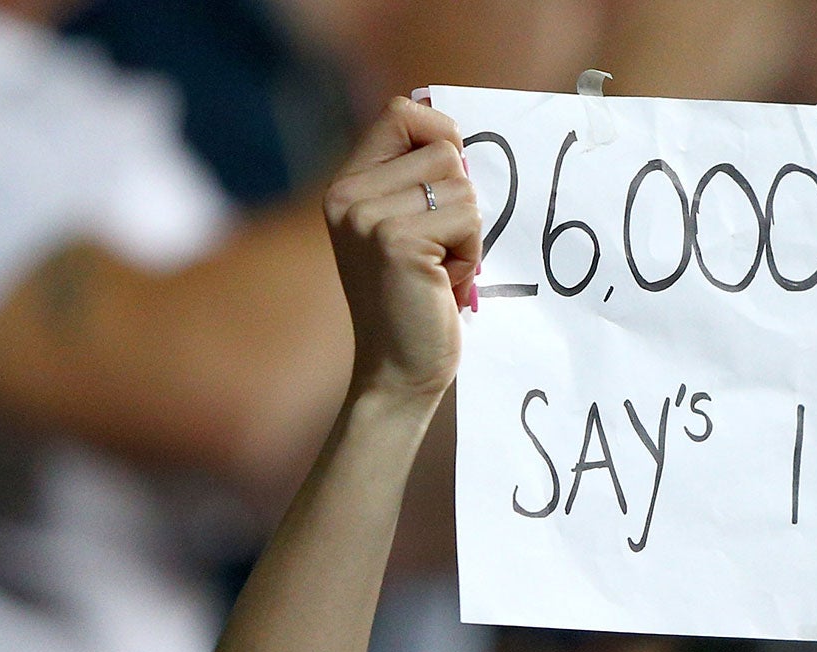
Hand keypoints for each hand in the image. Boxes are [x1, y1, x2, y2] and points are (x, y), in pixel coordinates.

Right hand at [324, 97, 483, 402]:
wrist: (397, 373)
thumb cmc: (416, 302)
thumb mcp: (409, 230)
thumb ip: (419, 182)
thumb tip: (459, 137)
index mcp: (347, 186)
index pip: (401, 112)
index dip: (440, 133)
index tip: (451, 176)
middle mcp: (348, 195)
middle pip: (443, 151)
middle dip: (460, 203)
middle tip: (439, 251)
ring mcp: (368, 217)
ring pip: (461, 187)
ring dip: (467, 233)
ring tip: (439, 270)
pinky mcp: (397, 242)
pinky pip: (467, 219)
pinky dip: (469, 254)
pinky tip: (443, 283)